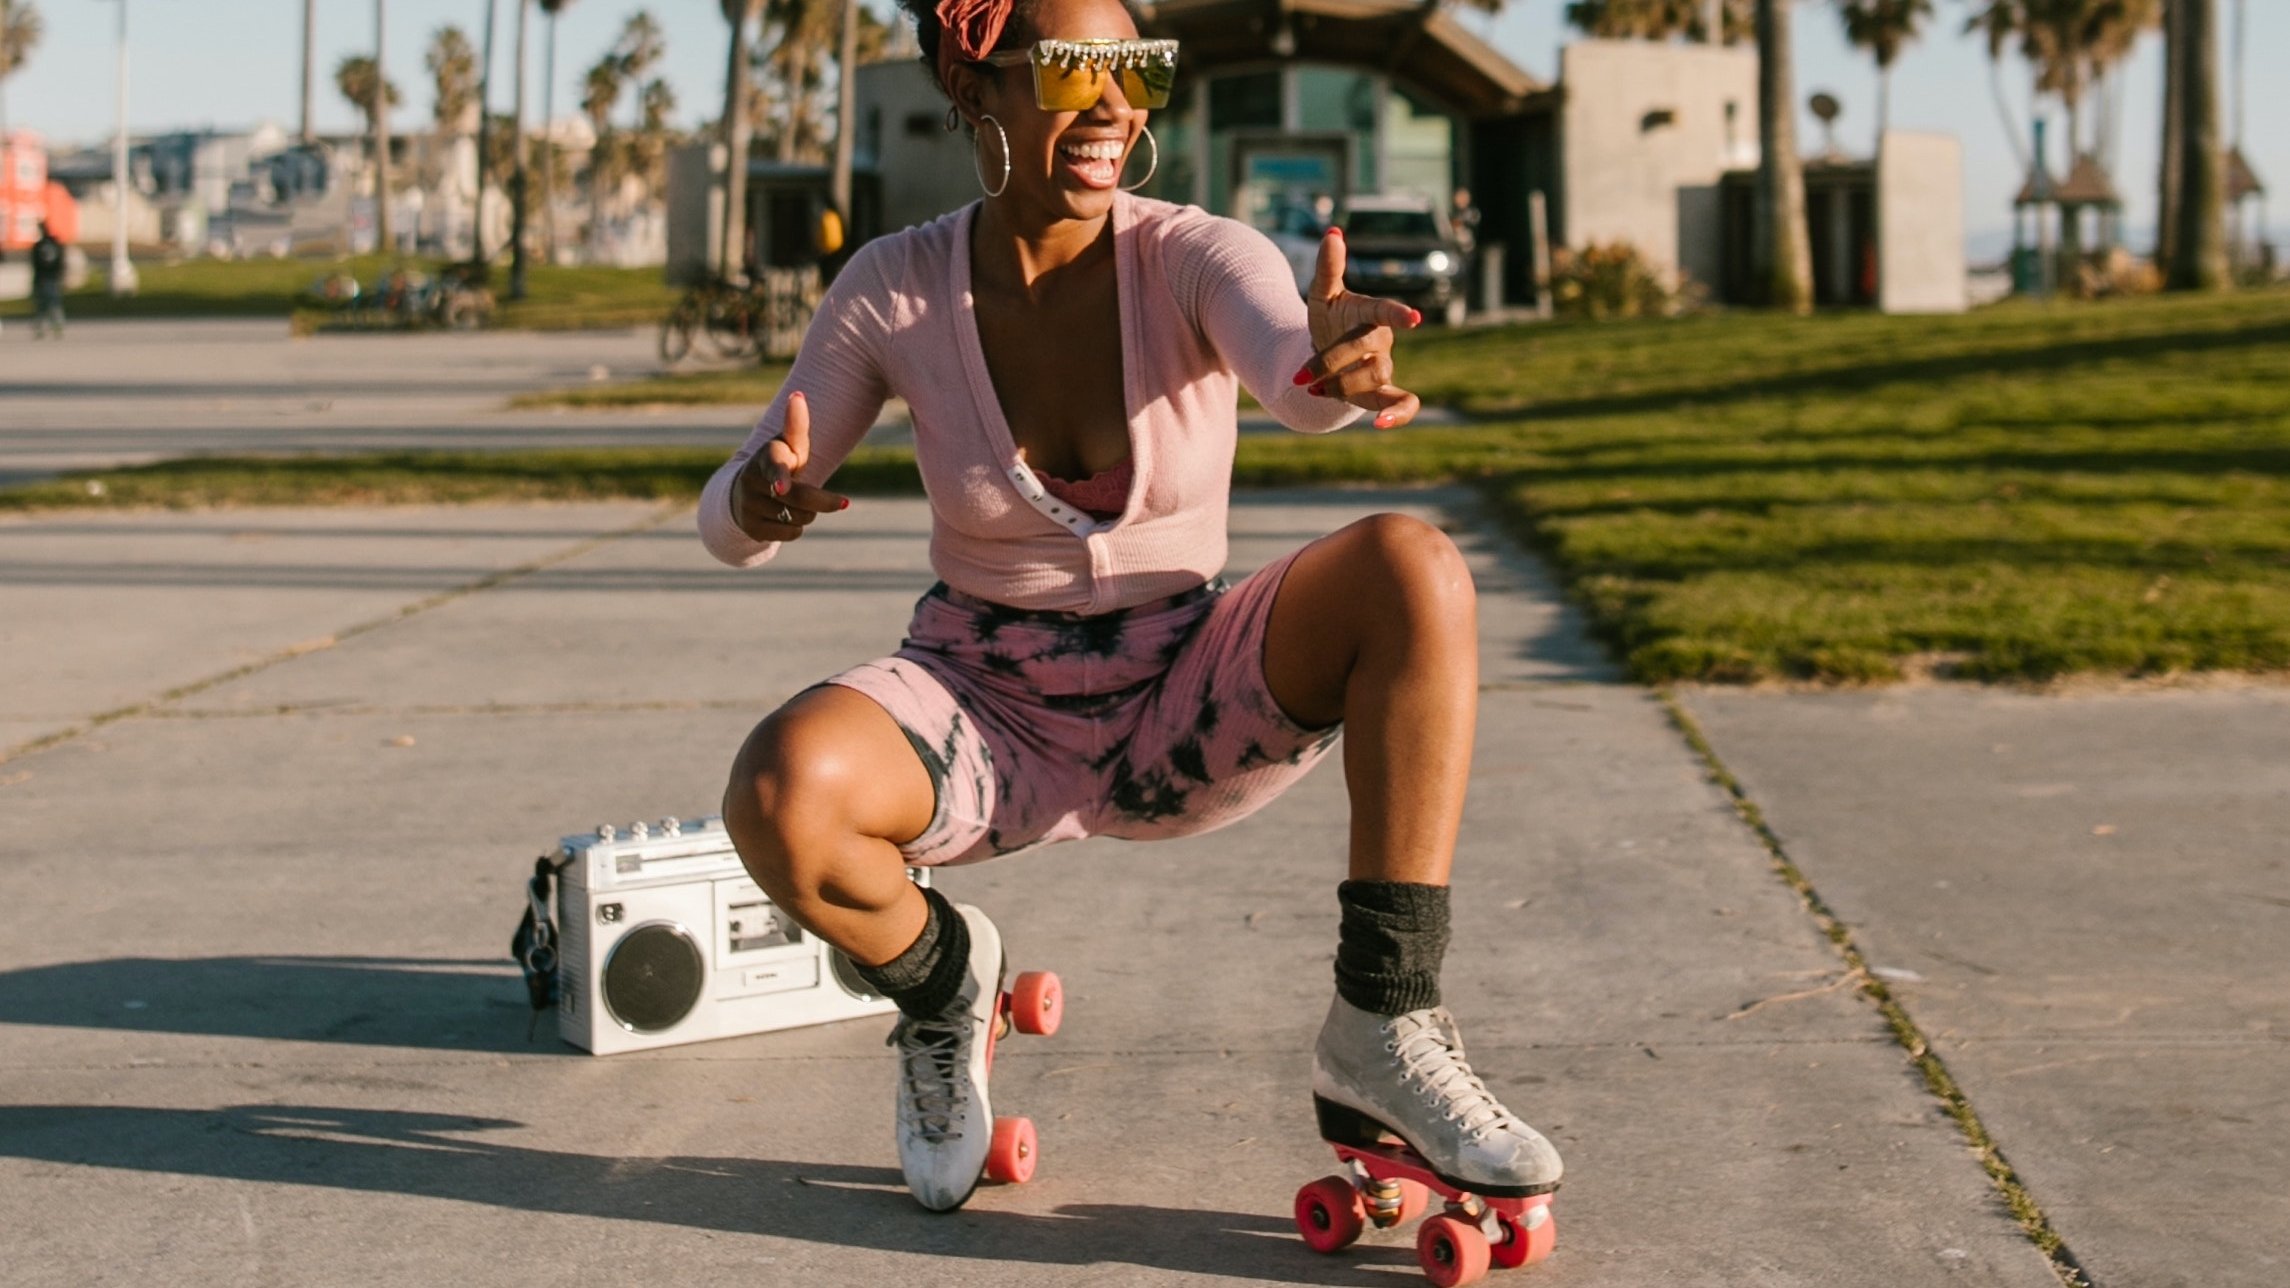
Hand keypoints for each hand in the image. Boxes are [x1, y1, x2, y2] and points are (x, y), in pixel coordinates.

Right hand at [731, 391, 850, 541]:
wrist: (746, 493)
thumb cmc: (780, 462)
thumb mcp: (789, 444)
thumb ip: (796, 425)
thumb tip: (798, 395)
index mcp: (764, 456)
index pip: (774, 467)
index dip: (779, 476)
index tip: (782, 487)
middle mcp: (751, 481)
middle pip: (799, 498)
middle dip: (823, 501)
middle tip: (843, 503)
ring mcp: (748, 506)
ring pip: (797, 518)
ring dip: (807, 513)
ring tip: (796, 503)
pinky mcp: (751, 529)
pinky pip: (789, 534)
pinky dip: (796, 528)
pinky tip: (786, 517)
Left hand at [1294, 228, 1423, 430]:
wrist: (1325, 351)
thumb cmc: (1329, 318)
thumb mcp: (1322, 293)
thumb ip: (1328, 266)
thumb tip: (1332, 233)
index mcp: (1370, 314)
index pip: (1385, 312)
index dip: (1398, 314)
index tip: (1414, 319)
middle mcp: (1382, 340)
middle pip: (1365, 351)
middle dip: (1332, 362)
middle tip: (1302, 376)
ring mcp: (1383, 366)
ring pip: (1374, 377)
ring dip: (1342, 385)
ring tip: (1313, 388)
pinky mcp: (1381, 392)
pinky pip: (1403, 403)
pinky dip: (1397, 415)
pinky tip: (1380, 425)